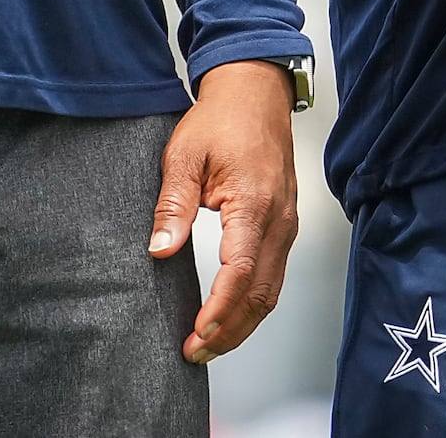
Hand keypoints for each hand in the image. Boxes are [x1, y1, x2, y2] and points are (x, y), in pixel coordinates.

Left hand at [148, 60, 299, 363]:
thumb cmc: (220, 120)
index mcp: (253, 203)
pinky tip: (231, 314)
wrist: (255, 93)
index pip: (241, 270)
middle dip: (230, 331)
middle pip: (261, 293)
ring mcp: (286, 223)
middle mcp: (278, 219)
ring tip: (208, 344)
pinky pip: (274, 274)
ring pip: (271, 290)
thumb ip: (172, 206)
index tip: (196, 333)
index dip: (220, 309)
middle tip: (194, 352)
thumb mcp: (183, 156)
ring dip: (242, 323)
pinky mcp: (284, 224)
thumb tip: (159, 251)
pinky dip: (253, 303)